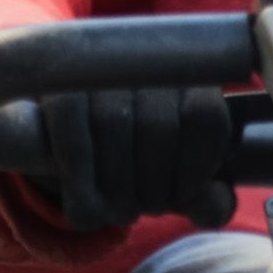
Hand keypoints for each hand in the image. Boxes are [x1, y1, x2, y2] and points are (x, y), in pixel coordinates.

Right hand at [39, 87, 238, 232]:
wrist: (69, 137)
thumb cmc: (136, 158)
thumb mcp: (172, 179)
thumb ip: (202, 196)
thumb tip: (216, 210)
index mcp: (189, 74)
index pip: (205, 116)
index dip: (195, 169)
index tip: (181, 197)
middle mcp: (146, 60)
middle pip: (158, 125)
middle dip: (153, 186)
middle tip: (144, 211)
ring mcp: (99, 67)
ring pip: (113, 125)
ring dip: (117, 189)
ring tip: (118, 213)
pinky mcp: (57, 86)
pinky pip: (71, 132)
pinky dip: (80, 180)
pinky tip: (87, 209)